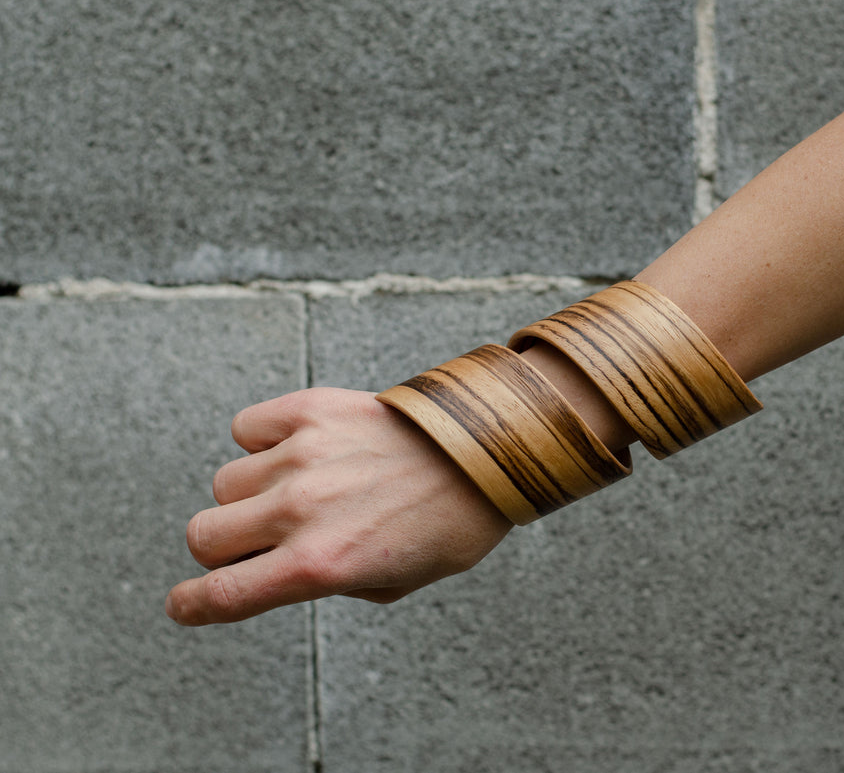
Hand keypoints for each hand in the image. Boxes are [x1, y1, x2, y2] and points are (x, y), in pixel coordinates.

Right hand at [165, 388, 512, 625]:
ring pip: (226, 482)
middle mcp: (301, 510)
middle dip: (223, 549)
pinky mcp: (312, 410)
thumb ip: (323, 582)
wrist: (488, 453)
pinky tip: (302, 448)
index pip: (222, 594)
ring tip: (304, 487)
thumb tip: (274, 566)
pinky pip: (248, 427)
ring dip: (251, 493)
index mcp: (320, 566)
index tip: (185, 604)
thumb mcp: (390, 583)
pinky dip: (261, 440)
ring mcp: (303, 455)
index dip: (192, 605)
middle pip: (204, 535)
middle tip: (260, 541)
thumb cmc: (447, 525)